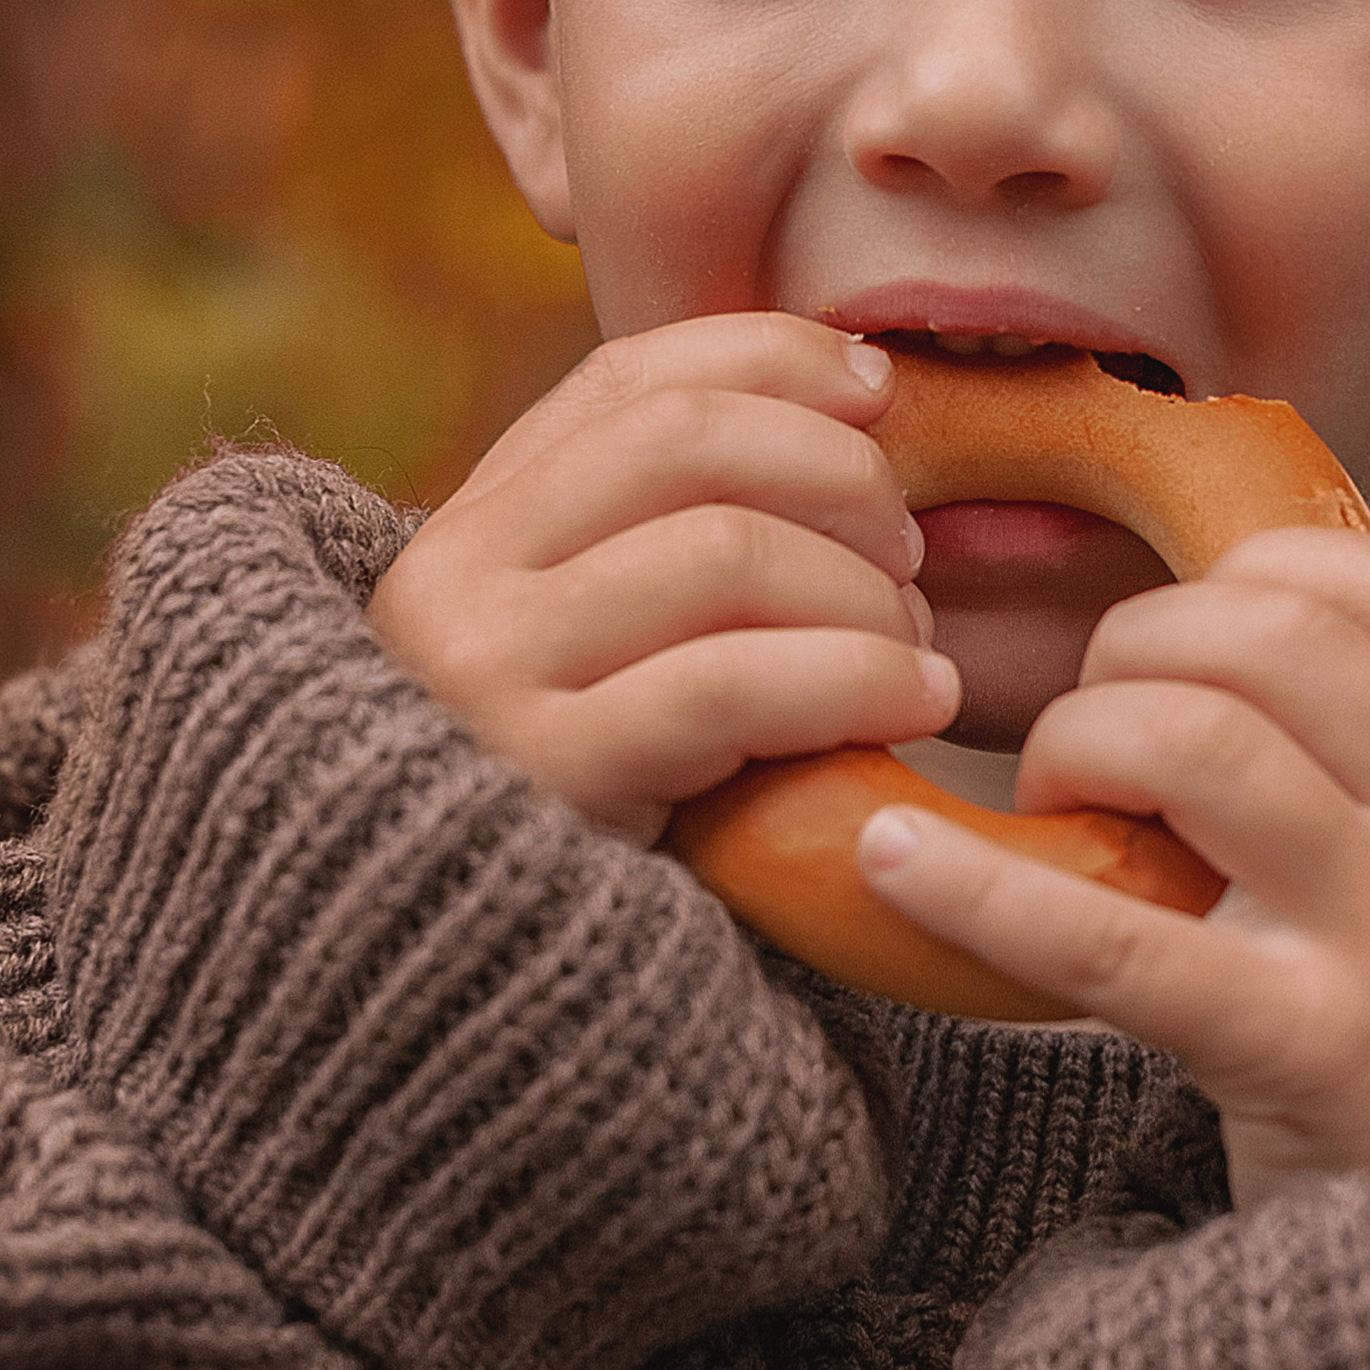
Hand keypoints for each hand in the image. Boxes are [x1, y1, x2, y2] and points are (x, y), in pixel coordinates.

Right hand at [368, 314, 959, 844]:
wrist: (493, 1011)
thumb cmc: (604, 822)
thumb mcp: (605, 657)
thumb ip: (673, 540)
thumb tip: (859, 389)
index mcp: (468, 529)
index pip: (626, 379)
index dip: (771, 358)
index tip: (882, 390)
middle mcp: (452, 581)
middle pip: (688, 439)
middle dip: (837, 476)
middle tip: (911, 554)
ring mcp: (485, 676)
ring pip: (726, 550)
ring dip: (865, 594)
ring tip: (917, 659)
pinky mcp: (545, 776)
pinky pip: (732, 683)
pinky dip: (855, 678)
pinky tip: (917, 704)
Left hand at [855, 534, 1369, 1205]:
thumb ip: (1361, 761)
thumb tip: (1189, 613)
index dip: (1248, 581)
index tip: (1176, 647)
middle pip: (1275, 640)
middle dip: (1131, 651)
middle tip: (1079, 743)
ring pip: (1202, 744)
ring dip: (1078, 745)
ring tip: (1048, 807)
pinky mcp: (1310, 1051)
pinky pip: (1116, 942)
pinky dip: (981, 891)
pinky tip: (887, 862)